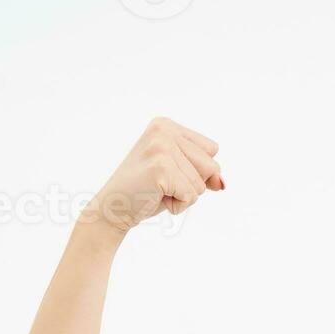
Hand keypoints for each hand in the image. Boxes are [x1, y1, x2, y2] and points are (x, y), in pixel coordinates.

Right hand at [82, 116, 223, 235]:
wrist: (113, 208)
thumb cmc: (147, 191)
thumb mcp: (180, 175)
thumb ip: (205, 173)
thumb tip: (221, 183)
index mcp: (167, 125)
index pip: (212, 150)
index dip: (196, 170)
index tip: (168, 172)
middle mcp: (164, 130)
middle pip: (211, 166)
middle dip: (192, 183)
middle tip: (162, 183)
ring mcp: (161, 148)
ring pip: (202, 184)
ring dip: (184, 196)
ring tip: (158, 190)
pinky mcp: (160, 168)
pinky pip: (191, 196)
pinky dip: (178, 205)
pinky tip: (156, 197)